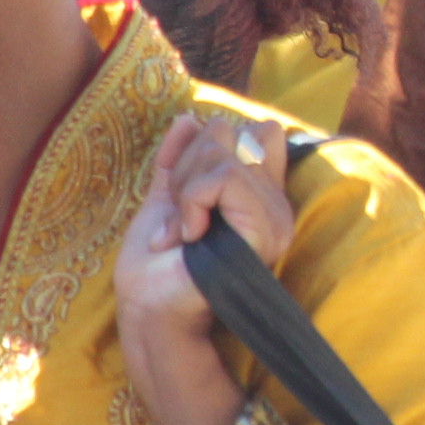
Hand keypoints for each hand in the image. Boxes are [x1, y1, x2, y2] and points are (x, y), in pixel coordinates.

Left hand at [111, 114, 295, 424]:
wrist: (149, 308)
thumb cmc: (155, 266)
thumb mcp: (165, 198)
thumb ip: (180, 159)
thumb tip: (190, 117)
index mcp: (260, 197)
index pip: (255, 133)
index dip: (206, 148)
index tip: (182, 193)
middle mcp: (276, 205)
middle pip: (231, 133)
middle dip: (187, 167)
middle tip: (177, 217)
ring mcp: (275, 219)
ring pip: (225, 153)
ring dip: (186, 188)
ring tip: (181, 230)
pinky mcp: (264, 231)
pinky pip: (225, 178)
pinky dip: (192, 199)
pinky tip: (188, 235)